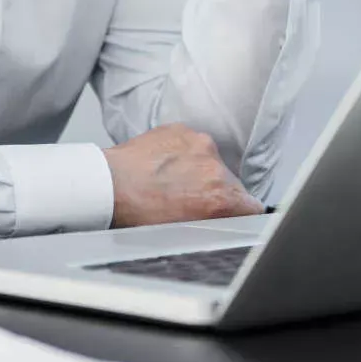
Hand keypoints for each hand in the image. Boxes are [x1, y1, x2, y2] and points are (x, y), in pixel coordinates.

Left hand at [102, 123, 264, 226]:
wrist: (108, 186)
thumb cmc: (138, 214)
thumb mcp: (185, 231)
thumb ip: (216, 223)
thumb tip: (229, 220)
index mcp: (221, 196)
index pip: (252, 206)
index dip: (241, 212)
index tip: (232, 214)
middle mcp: (214, 165)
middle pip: (231, 182)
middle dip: (216, 191)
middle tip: (189, 200)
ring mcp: (197, 143)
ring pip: (211, 160)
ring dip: (199, 170)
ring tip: (171, 182)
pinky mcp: (180, 129)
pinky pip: (191, 144)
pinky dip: (183, 153)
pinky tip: (163, 166)